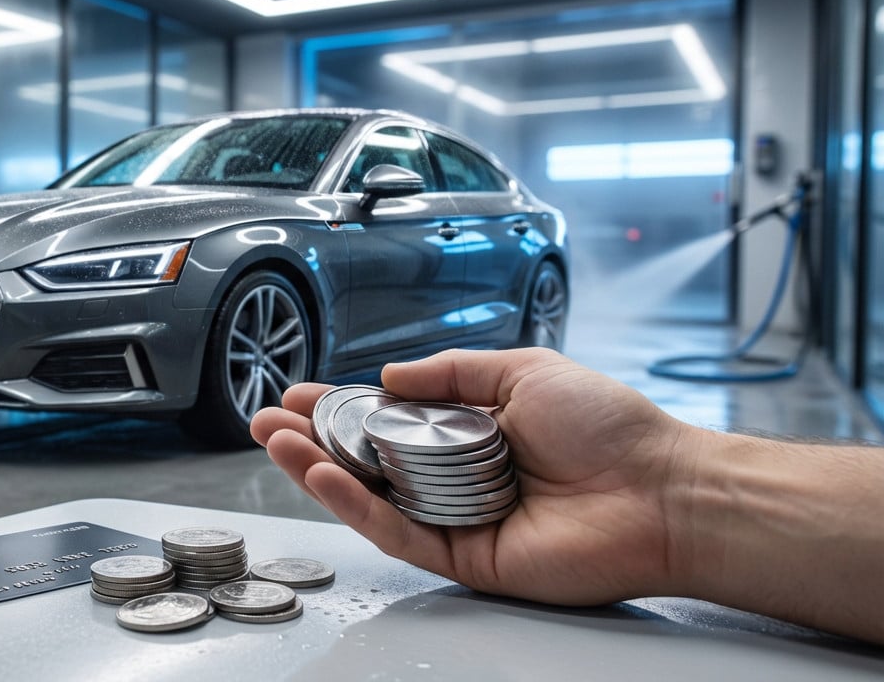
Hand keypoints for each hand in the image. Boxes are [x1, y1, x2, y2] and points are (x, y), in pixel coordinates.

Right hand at [250, 347, 700, 605]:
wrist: (663, 491)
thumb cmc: (610, 428)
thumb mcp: (524, 370)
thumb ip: (452, 372)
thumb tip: (388, 376)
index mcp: (472, 431)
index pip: (390, 420)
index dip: (342, 407)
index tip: (300, 394)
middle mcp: (458, 476)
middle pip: (368, 462)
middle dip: (313, 441)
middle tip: (266, 421)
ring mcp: (458, 519)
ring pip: (373, 499)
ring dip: (318, 471)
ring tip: (276, 442)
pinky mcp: (465, 558)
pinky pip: (398, 534)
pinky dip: (356, 506)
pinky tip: (324, 474)